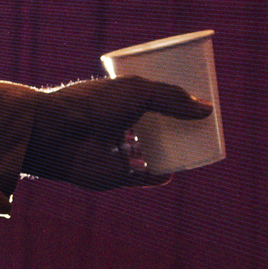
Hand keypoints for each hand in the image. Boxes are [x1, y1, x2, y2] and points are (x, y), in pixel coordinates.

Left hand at [21, 75, 211, 189]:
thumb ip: (173, 98)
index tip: (191, 101)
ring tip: (194, 148)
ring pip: (147, 152)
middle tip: (199, 127)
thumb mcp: (138, 91)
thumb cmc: (94, 105)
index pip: (148, 99)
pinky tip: (175, 172)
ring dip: (168, 153)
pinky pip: (140, 177)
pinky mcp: (114, 174)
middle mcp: (115, 124)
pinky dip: (157, 176)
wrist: (60, 134)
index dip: (168, 100)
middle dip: (173, 127)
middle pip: (151, 127)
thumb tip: (207, 109)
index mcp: (117, 100)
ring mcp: (114, 150)